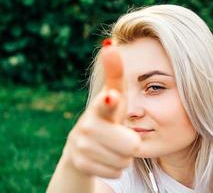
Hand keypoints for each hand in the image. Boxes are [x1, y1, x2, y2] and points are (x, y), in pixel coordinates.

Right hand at [62, 45, 140, 178]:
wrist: (85, 145)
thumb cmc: (108, 116)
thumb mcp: (116, 96)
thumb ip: (115, 73)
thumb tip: (110, 43)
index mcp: (101, 106)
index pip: (107, 103)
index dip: (110, 101)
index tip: (113, 96)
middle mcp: (87, 124)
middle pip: (130, 144)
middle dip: (131, 144)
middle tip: (121, 137)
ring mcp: (81, 145)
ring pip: (124, 160)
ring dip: (123, 156)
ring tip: (112, 146)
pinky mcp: (80, 164)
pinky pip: (115, 172)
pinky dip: (115, 167)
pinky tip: (105, 157)